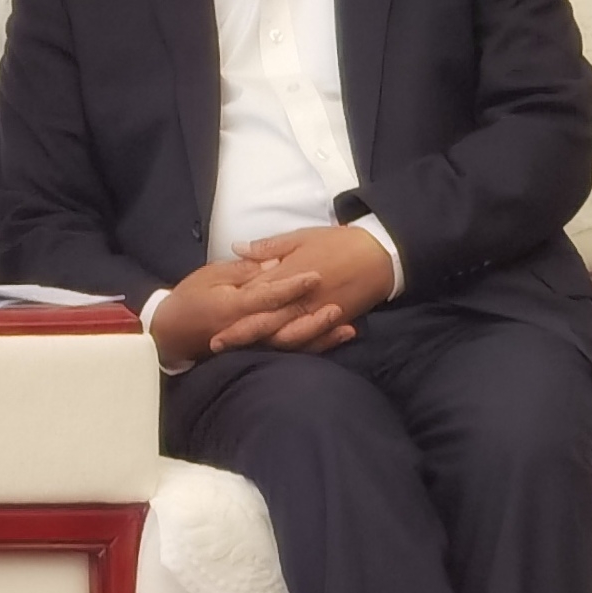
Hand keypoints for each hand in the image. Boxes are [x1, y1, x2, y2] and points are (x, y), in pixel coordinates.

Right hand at [145, 257, 324, 371]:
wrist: (171, 333)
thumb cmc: (190, 298)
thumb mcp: (212, 276)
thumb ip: (244, 270)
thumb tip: (274, 263)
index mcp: (234, 306)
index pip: (269, 295)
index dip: (293, 285)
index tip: (315, 274)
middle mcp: (247, 328)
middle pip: (285, 323)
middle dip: (314, 315)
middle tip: (339, 303)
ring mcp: (254, 344)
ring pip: (292, 342)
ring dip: (320, 334)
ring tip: (346, 324)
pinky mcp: (259, 351)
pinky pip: (292, 352)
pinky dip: (317, 346)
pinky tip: (339, 337)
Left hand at [230, 224, 396, 352]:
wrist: (381, 255)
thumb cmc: (339, 242)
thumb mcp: (302, 238)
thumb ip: (269, 247)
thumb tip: (237, 248)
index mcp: (288, 274)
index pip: (254, 296)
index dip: (232, 309)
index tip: (210, 318)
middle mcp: (300, 299)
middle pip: (265, 321)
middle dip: (240, 334)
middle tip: (214, 344)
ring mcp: (317, 313)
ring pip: (285, 335)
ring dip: (263, 344)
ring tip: (238, 354)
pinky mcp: (332, 322)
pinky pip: (310, 339)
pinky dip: (294, 347)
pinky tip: (278, 354)